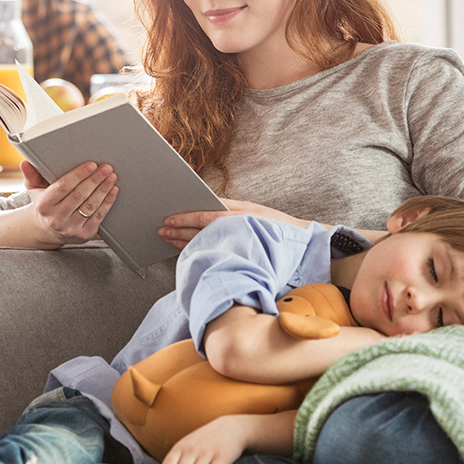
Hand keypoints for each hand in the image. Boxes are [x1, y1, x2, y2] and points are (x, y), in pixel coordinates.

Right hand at [23, 160, 118, 245]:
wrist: (48, 230)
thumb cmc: (44, 204)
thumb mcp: (34, 189)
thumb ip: (32, 175)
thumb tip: (25, 162)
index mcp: (43, 205)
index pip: (63, 187)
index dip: (78, 175)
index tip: (91, 165)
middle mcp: (56, 218)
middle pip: (79, 196)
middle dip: (95, 180)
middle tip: (106, 167)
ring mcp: (70, 228)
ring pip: (90, 206)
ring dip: (103, 190)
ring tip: (111, 176)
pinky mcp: (83, 234)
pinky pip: (98, 217)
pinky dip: (107, 202)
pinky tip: (113, 190)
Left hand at [159, 199, 309, 249]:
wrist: (302, 241)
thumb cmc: (275, 226)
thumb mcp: (253, 211)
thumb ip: (230, 210)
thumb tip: (203, 211)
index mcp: (239, 212)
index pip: (205, 216)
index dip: (184, 218)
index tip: (168, 220)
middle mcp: (238, 225)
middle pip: (201, 229)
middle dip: (179, 230)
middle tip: (161, 231)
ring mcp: (240, 240)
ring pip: (206, 242)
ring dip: (184, 242)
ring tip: (167, 240)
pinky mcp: (244, 253)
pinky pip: (216, 253)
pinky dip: (200, 252)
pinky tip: (188, 252)